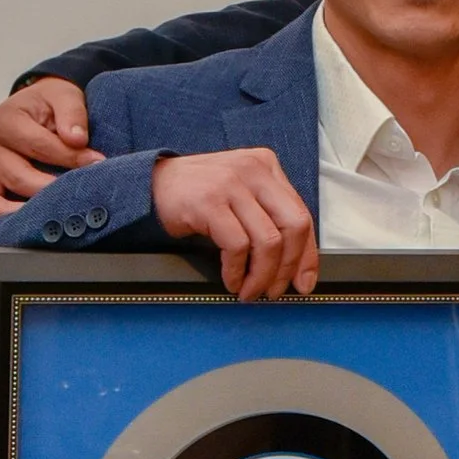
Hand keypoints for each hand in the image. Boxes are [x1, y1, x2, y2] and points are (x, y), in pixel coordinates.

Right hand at [0, 77, 94, 223]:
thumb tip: (76, 138)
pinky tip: (14, 226)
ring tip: (48, 217)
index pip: (35, 145)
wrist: (39, 110)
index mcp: (3, 121)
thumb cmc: (49, 105)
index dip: (67, 156)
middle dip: (50, 188)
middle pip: (16, 177)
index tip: (95, 162)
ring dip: (16, 213)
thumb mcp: (65, 96)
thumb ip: (72, 112)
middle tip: (77, 192)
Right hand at [149, 149, 318, 298]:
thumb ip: (267, 215)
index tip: (304, 281)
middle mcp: (254, 171)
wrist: (152, 183)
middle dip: (288, 267)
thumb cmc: (199, 194)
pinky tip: (231, 280)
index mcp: (267, 166)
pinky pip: (237, 246)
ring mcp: (231, 185)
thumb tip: (294, 264)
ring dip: (261, 276)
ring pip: (268, 241)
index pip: (301, 214)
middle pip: (293, 226)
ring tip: (250, 291)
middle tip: (275, 290)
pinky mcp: (209, 202)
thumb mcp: (240, 193)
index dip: (306, 254)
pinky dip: (237, 271)